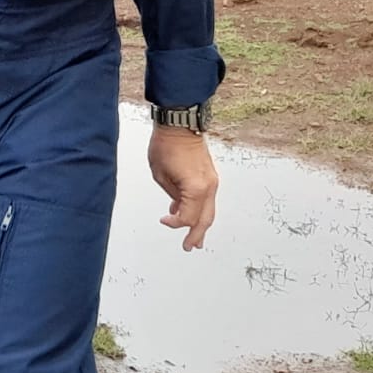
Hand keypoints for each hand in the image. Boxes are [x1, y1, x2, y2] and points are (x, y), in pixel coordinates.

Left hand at [149, 124, 218, 249]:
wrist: (179, 125)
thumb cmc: (167, 146)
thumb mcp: (160, 175)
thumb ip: (172, 195)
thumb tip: (177, 208)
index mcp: (196, 189)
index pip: (188, 217)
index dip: (175, 223)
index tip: (164, 221)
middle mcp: (209, 187)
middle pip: (205, 218)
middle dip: (197, 234)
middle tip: (190, 247)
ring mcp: (212, 181)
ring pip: (209, 210)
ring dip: (201, 224)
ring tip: (196, 238)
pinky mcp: (210, 176)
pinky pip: (206, 198)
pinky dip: (199, 208)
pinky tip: (187, 212)